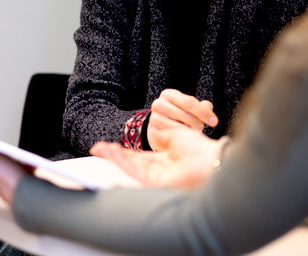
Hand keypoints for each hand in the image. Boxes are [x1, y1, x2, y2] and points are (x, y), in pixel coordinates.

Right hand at [91, 126, 226, 188]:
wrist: (210, 160)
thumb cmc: (199, 148)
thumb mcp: (175, 135)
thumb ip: (161, 132)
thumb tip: (150, 123)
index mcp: (165, 161)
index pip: (139, 157)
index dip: (124, 151)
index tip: (110, 145)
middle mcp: (159, 172)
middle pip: (131, 164)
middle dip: (113, 156)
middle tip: (96, 148)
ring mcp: (156, 179)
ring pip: (130, 168)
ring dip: (113, 158)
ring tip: (98, 148)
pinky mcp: (155, 184)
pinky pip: (135, 172)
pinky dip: (122, 162)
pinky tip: (112, 152)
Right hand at [147, 89, 217, 150]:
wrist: (160, 128)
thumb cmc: (178, 116)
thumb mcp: (189, 108)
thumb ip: (201, 107)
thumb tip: (208, 107)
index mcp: (169, 94)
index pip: (189, 102)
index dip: (204, 112)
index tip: (214, 121)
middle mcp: (159, 104)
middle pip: (186, 116)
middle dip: (198, 124)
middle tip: (202, 129)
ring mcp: (155, 118)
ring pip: (180, 127)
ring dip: (190, 132)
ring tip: (191, 132)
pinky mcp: (153, 131)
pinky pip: (173, 136)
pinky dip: (181, 138)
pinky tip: (183, 137)